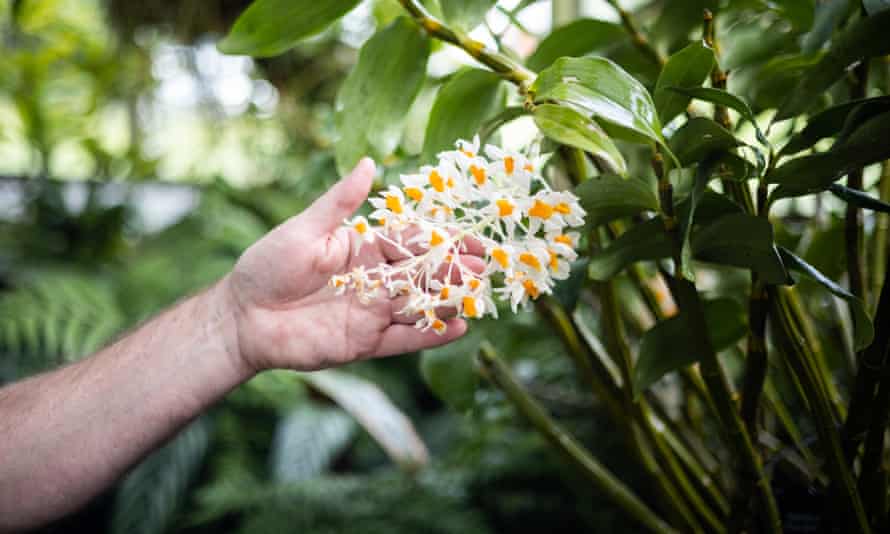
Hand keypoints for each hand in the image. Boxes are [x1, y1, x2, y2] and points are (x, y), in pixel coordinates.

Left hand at [222, 158, 478, 372]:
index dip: (442, 240)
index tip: (472, 238)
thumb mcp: (305, 229)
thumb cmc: (268, 266)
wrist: (242, 318)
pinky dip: (432, 335)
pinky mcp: (365, 343)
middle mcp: (375, 279)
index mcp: (364, 247)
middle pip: (423, 274)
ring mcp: (372, 312)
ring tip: (476, 295)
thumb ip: (340, 202)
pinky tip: (458, 327)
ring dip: (448, 300)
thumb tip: (369, 163)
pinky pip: (405, 339)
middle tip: (483, 268)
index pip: (412, 241)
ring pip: (420, 305)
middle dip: (454, 270)